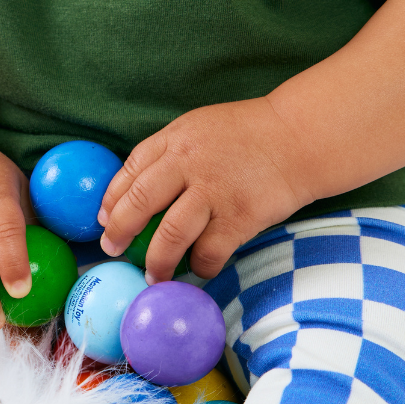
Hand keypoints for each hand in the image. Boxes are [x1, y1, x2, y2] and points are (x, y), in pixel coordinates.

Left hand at [97, 98, 308, 282]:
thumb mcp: (200, 128)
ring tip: (153, 275)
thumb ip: (170, 154)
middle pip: (139, 202)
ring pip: (170, 235)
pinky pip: (209, 253)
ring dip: (157, 261)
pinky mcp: (240, 217)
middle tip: (112, 250)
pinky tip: (201, 268)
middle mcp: (189, 163)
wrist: (299, 136)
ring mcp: (214, 191)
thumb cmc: (249, 133)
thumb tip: (135, 192)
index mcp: (175, 139)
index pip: (129, 171)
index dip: (111, 200)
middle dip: (119, 232)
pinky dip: (201, 267)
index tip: (104, 220)